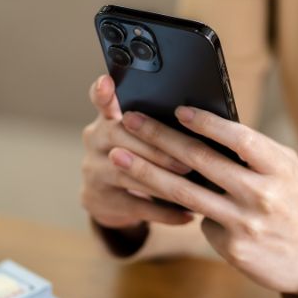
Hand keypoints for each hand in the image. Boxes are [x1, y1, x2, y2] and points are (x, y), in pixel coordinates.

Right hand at [80, 75, 194, 229]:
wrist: (109, 198)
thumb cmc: (140, 156)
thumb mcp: (139, 137)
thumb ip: (158, 125)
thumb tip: (204, 120)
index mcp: (108, 119)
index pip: (101, 100)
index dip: (103, 93)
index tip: (107, 82)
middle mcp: (94, 140)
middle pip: (123, 138)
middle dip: (159, 150)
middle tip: (190, 160)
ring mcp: (93, 171)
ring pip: (130, 173)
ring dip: (165, 181)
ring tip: (194, 188)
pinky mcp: (98, 200)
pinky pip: (136, 206)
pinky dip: (165, 213)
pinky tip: (188, 215)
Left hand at [111, 106, 297, 294]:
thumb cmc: (293, 201)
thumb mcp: (286, 169)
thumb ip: (254, 151)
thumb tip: (206, 128)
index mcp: (279, 168)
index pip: (238, 139)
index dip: (206, 123)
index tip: (178, 110)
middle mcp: (262, 195)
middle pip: (200, 162)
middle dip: (159, 138)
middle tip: (130, 122)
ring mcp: (245, 224)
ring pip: (184, 193)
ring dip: (146, 172)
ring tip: (119, 156)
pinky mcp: (232, 248)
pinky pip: (199, 220)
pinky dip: (181, 207)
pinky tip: (161, 195)